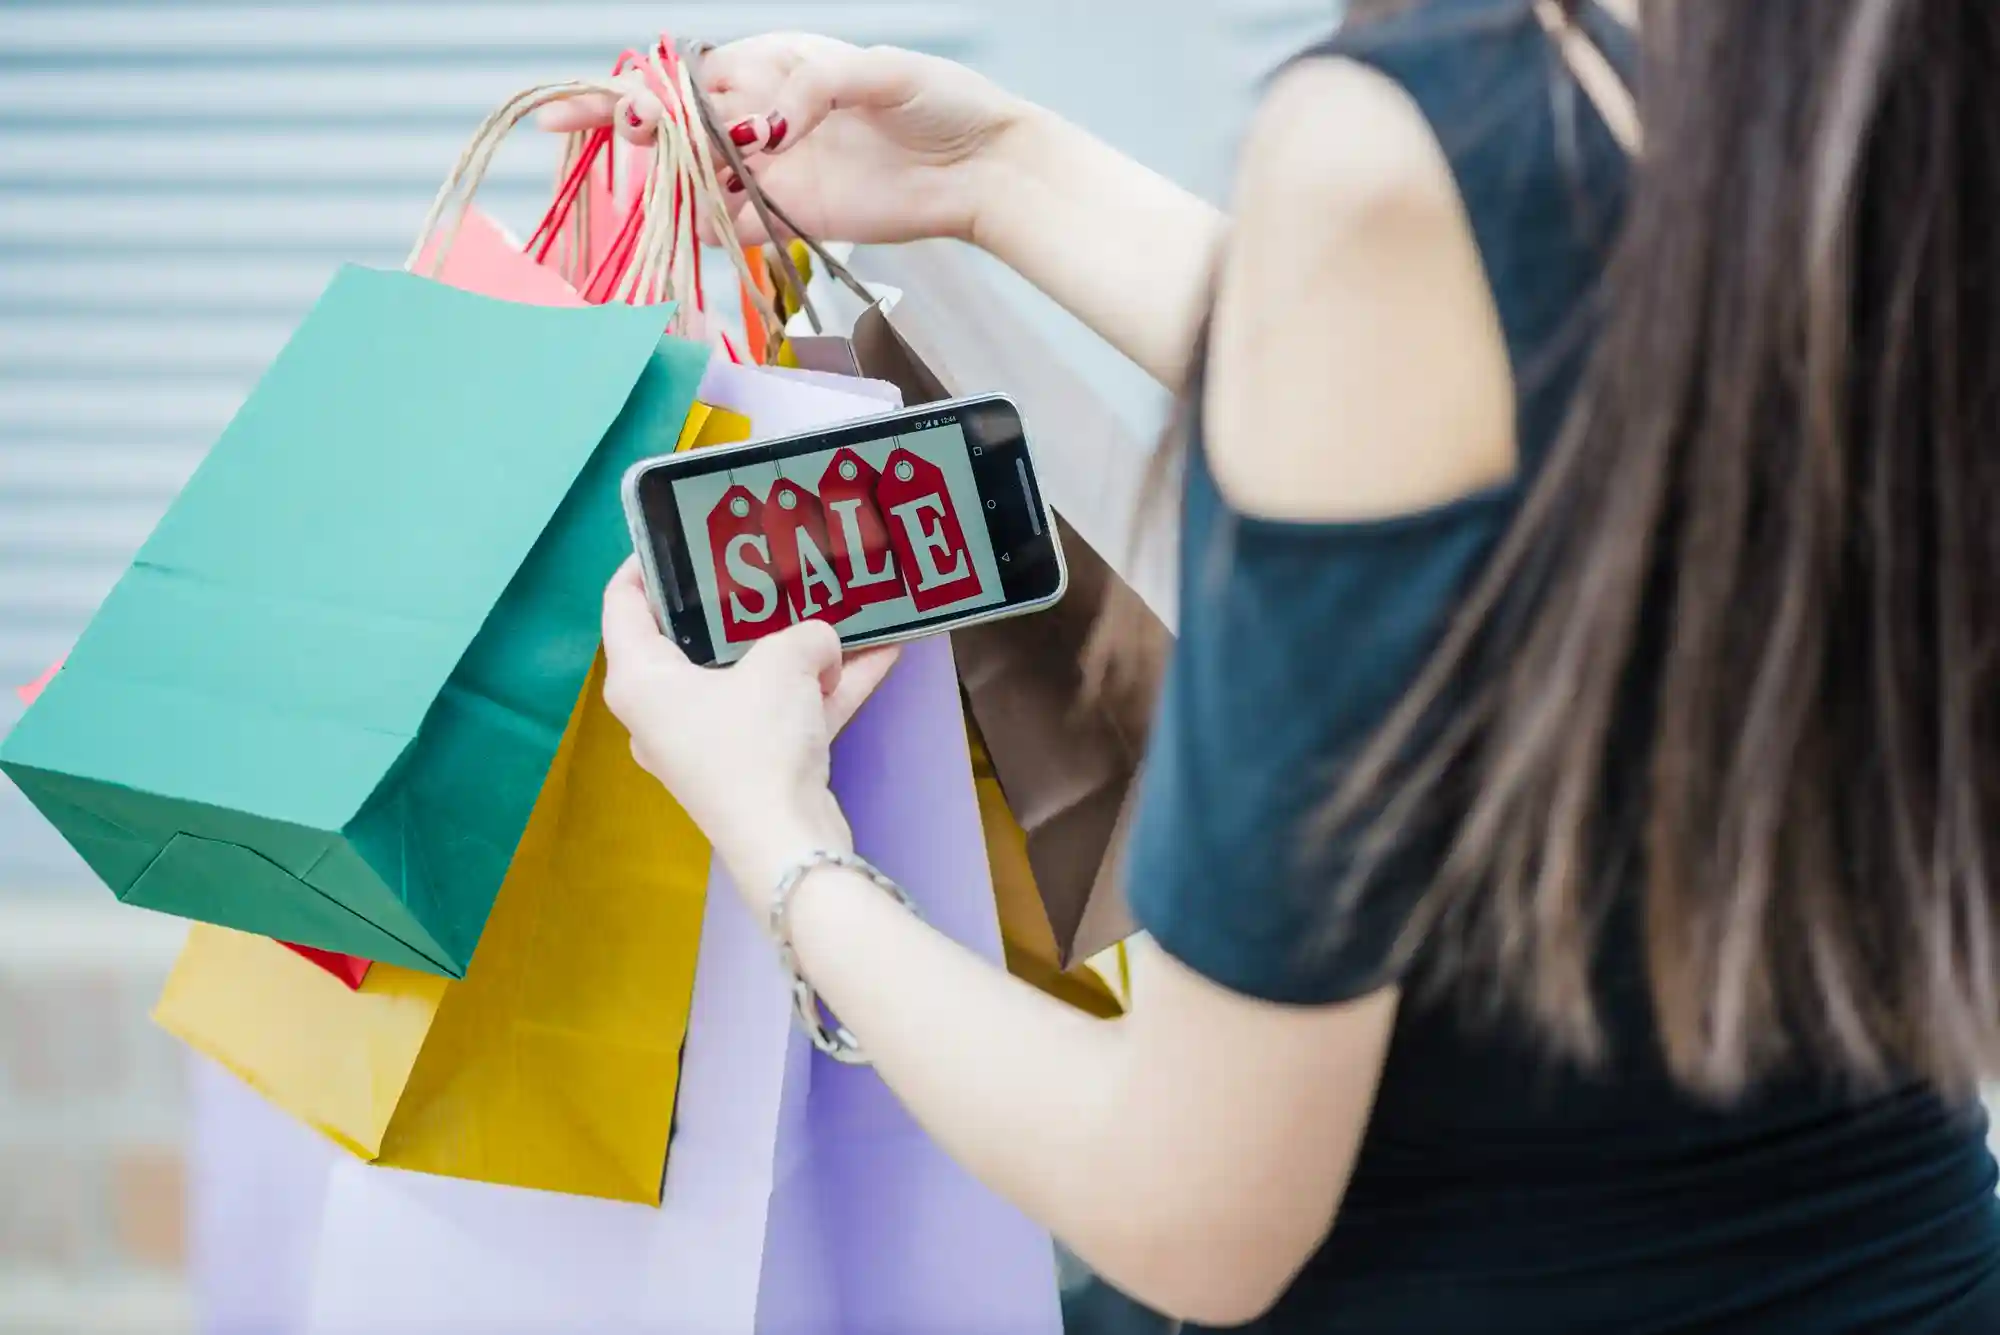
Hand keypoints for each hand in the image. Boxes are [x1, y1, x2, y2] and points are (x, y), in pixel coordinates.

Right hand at [541, 36, 1031, 245]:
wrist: (982, 169)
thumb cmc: (941, 103)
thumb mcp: (885, 72)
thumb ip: (820, 87)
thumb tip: (769, 124)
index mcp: (778, 67)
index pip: (696, 74)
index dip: (648, 83)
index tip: (615, 100)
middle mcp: (765, 117)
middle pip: (678, 122)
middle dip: (628, 124)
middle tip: (594, 133)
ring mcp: (774, 170)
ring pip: (696, 176)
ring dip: (662, 181)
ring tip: (631, 185)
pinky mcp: (792, 217)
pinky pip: (733, 227)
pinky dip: (704, 229)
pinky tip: (680, 228)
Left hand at [599, 557, 899, 909]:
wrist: (789, 843)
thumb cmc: (757, 741)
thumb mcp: (785, 662)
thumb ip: (806, 634)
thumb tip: (823, 644)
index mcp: (641, 679)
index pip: (623, 604)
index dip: (645, 563)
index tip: (677, 534)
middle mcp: (662, 711)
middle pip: (694, 642)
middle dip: (741, 608)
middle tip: (769, 567)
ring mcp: (706, 744)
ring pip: (749, 680)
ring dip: (799, 651)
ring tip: (839, 607)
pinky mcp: (749, 768)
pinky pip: (783, 713)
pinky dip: (823, 690)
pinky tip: (881, 655)